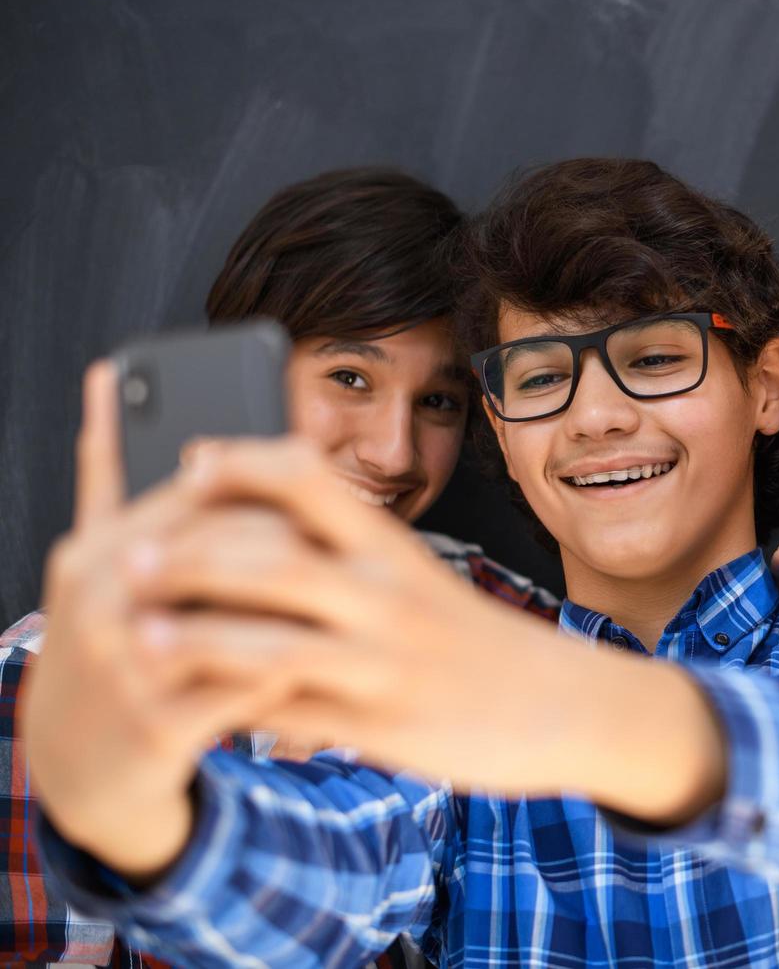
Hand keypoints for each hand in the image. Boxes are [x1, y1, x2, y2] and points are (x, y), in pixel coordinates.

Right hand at [20, 364, 291, 881]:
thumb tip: (111, 373)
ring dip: (302, 618)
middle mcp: (101, 602)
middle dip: (300, 556)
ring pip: (247, 621)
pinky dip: (294, 678)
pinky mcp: (156, 730)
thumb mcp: (99, 557)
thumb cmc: (107, 640)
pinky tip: (318, 672)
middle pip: (233, 550)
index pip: (207, 495)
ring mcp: (126, 669)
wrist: (74, 765)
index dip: (278, 500)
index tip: (320, 518)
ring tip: (336, 618)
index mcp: (95, 549)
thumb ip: (108, 469)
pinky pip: (252, 692)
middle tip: (343, 567)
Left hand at [124, 437, 726, 823]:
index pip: (309, 478)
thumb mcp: (422, 577)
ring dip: (191, 640)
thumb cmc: (477, 636)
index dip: (240, 463)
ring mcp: (384, 664)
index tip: (190, 465)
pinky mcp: (382, 727)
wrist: (564, 702)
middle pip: (270, 558)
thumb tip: (262, 524)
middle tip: (130, 560)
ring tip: (138, 639)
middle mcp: (388, 595)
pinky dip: (234, 710)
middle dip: (188, 557)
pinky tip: (197, 707)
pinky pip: (289, 717)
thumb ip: (351, 553)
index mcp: (396, 547)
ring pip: (267, 645)